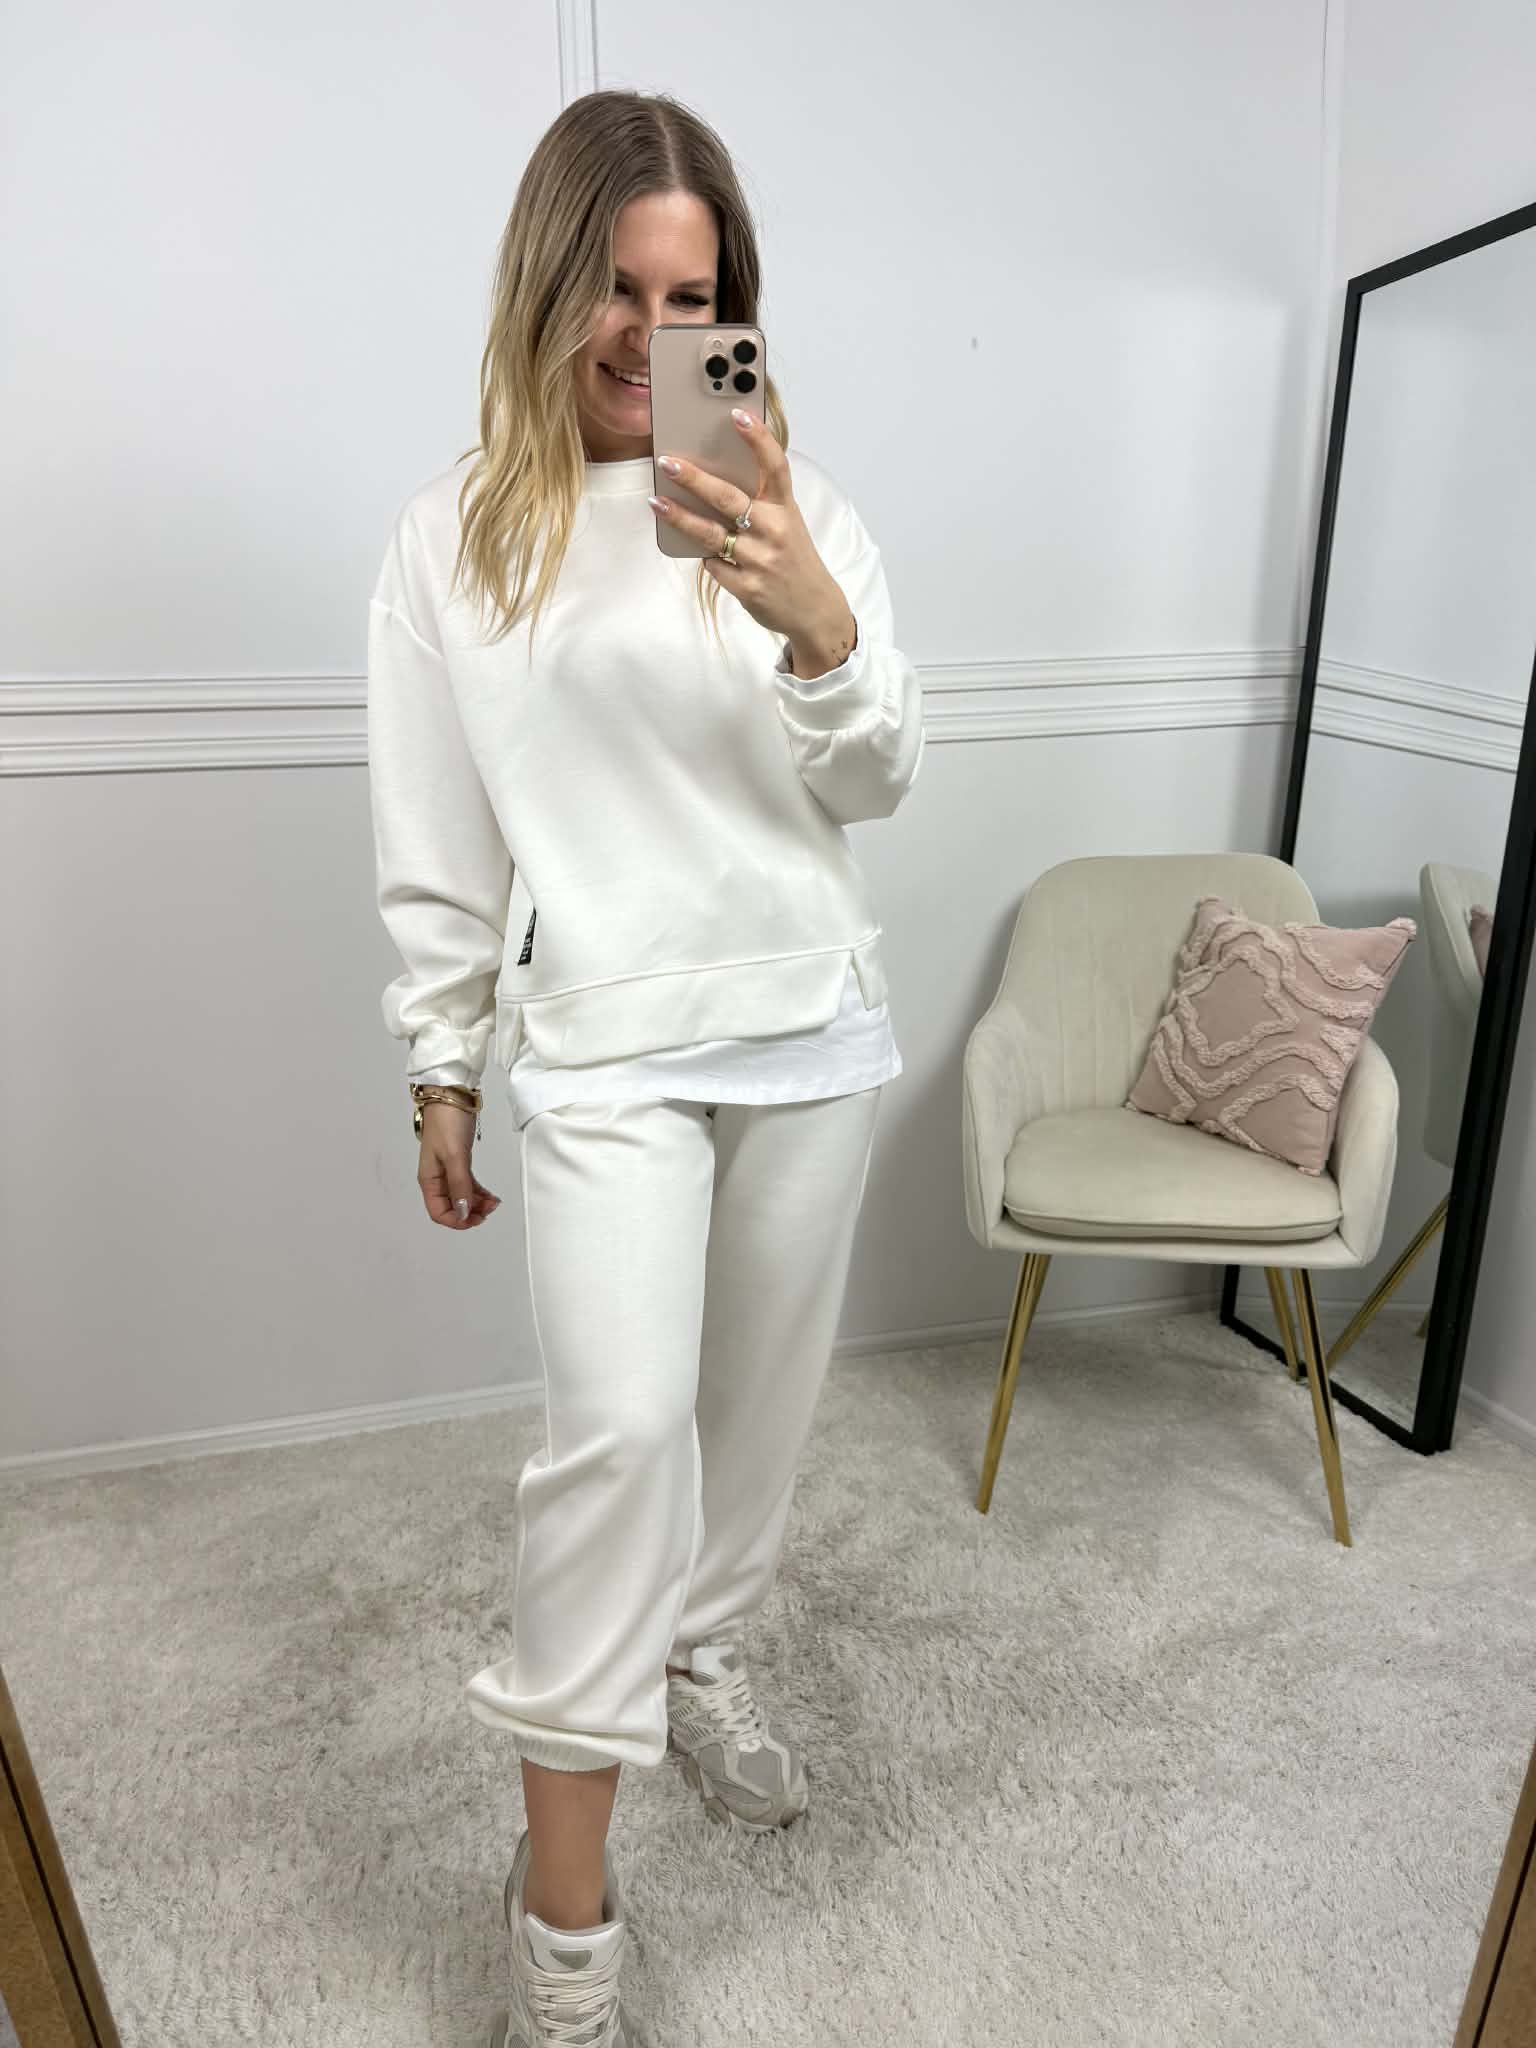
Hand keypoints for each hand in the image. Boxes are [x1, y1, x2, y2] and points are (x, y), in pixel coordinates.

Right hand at [417, 1102, 501, 1229]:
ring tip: (494, 1202)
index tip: (475, 1219)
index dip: (456, 1221)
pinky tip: (491, 1195)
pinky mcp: (458, 1161)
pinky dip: (479, 1192)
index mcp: (429, 1179)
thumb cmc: (446, 1121)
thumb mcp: (454, 1155)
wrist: (450, 1094)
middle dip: (470, 1213)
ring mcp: (447, 1170)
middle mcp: (436, 1178)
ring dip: (477, 1204)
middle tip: (490, 1210)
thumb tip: (463, 1212)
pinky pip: (467, 1185)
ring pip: (461, 1197)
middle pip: (451, 1207)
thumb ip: (459, 1185)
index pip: (438, 1212)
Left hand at [650, 410, 855, 673]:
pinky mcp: (748, 587)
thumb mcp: (786, 523)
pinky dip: (706, 557)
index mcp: (785, 508)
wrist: (814, 610)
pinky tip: (701, 552)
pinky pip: (714, 566)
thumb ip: (759, 502)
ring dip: (680, 517)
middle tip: (667, 463)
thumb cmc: (792, 558)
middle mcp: (775, 530)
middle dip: (694, 478)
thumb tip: (712, 476)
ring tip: (656, 502)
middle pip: (728, 498)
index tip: (736, 414)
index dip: (757, 438)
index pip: (774, 465)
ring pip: (711, 534)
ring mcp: (761, 561)